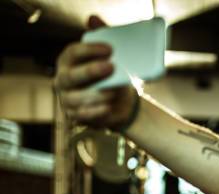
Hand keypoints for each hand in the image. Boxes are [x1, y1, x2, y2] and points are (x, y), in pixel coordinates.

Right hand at [54, 15, 137, 129]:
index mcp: (68, 60)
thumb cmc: (111, 76)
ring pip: (76, 98)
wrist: (120, 102)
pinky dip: (95, 112)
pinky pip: (82, 115)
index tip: (110, 49)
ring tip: (112, 91)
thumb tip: (93, 18)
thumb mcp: (109, 56)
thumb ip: (101, 36)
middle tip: (111, 67)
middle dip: (90, 71)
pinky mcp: (75, 115)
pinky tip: (107, 107)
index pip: (73, 52)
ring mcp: (67, 98)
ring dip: (95, 94)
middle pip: (71, 76)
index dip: (90, 50)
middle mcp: (63, 79)